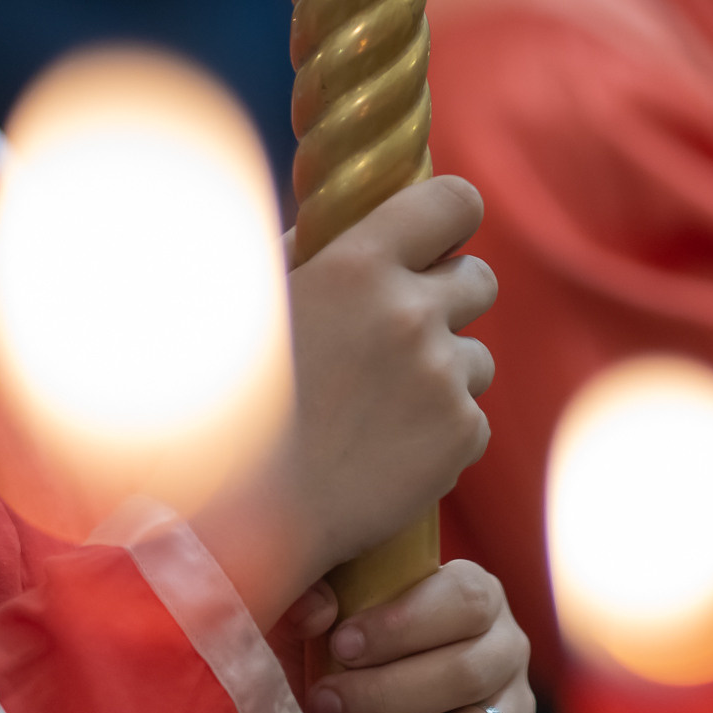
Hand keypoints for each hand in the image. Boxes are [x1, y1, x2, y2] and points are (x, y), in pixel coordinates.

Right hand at [194, 178, 495, 624]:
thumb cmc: (232, 399)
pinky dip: (439, 433)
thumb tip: (342, 223)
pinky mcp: (461, 436)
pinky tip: (383, 449)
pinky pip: (470, 417)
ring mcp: (441, 377)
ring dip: (442, 373)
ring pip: (476, 356)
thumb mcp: (257, 304)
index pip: (454, 201)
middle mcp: (411, 312)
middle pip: (480, 279)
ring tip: (376, 407)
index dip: (451, 217)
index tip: (438, 237)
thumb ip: (305, 251)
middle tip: (402, 332)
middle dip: (449, 299)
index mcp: (358, 264)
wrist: (246, 511)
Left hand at [282, 562, 532, 712]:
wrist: (381, 694)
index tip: (340, 646)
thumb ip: (320, 592)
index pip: (463, 602)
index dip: (402, 625)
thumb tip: (313, 611)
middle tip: (324, 707)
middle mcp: (508, 650)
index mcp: (479, 596)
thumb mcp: (338, 607)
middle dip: (385, 697)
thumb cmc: (357, 640)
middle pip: (465, 674)